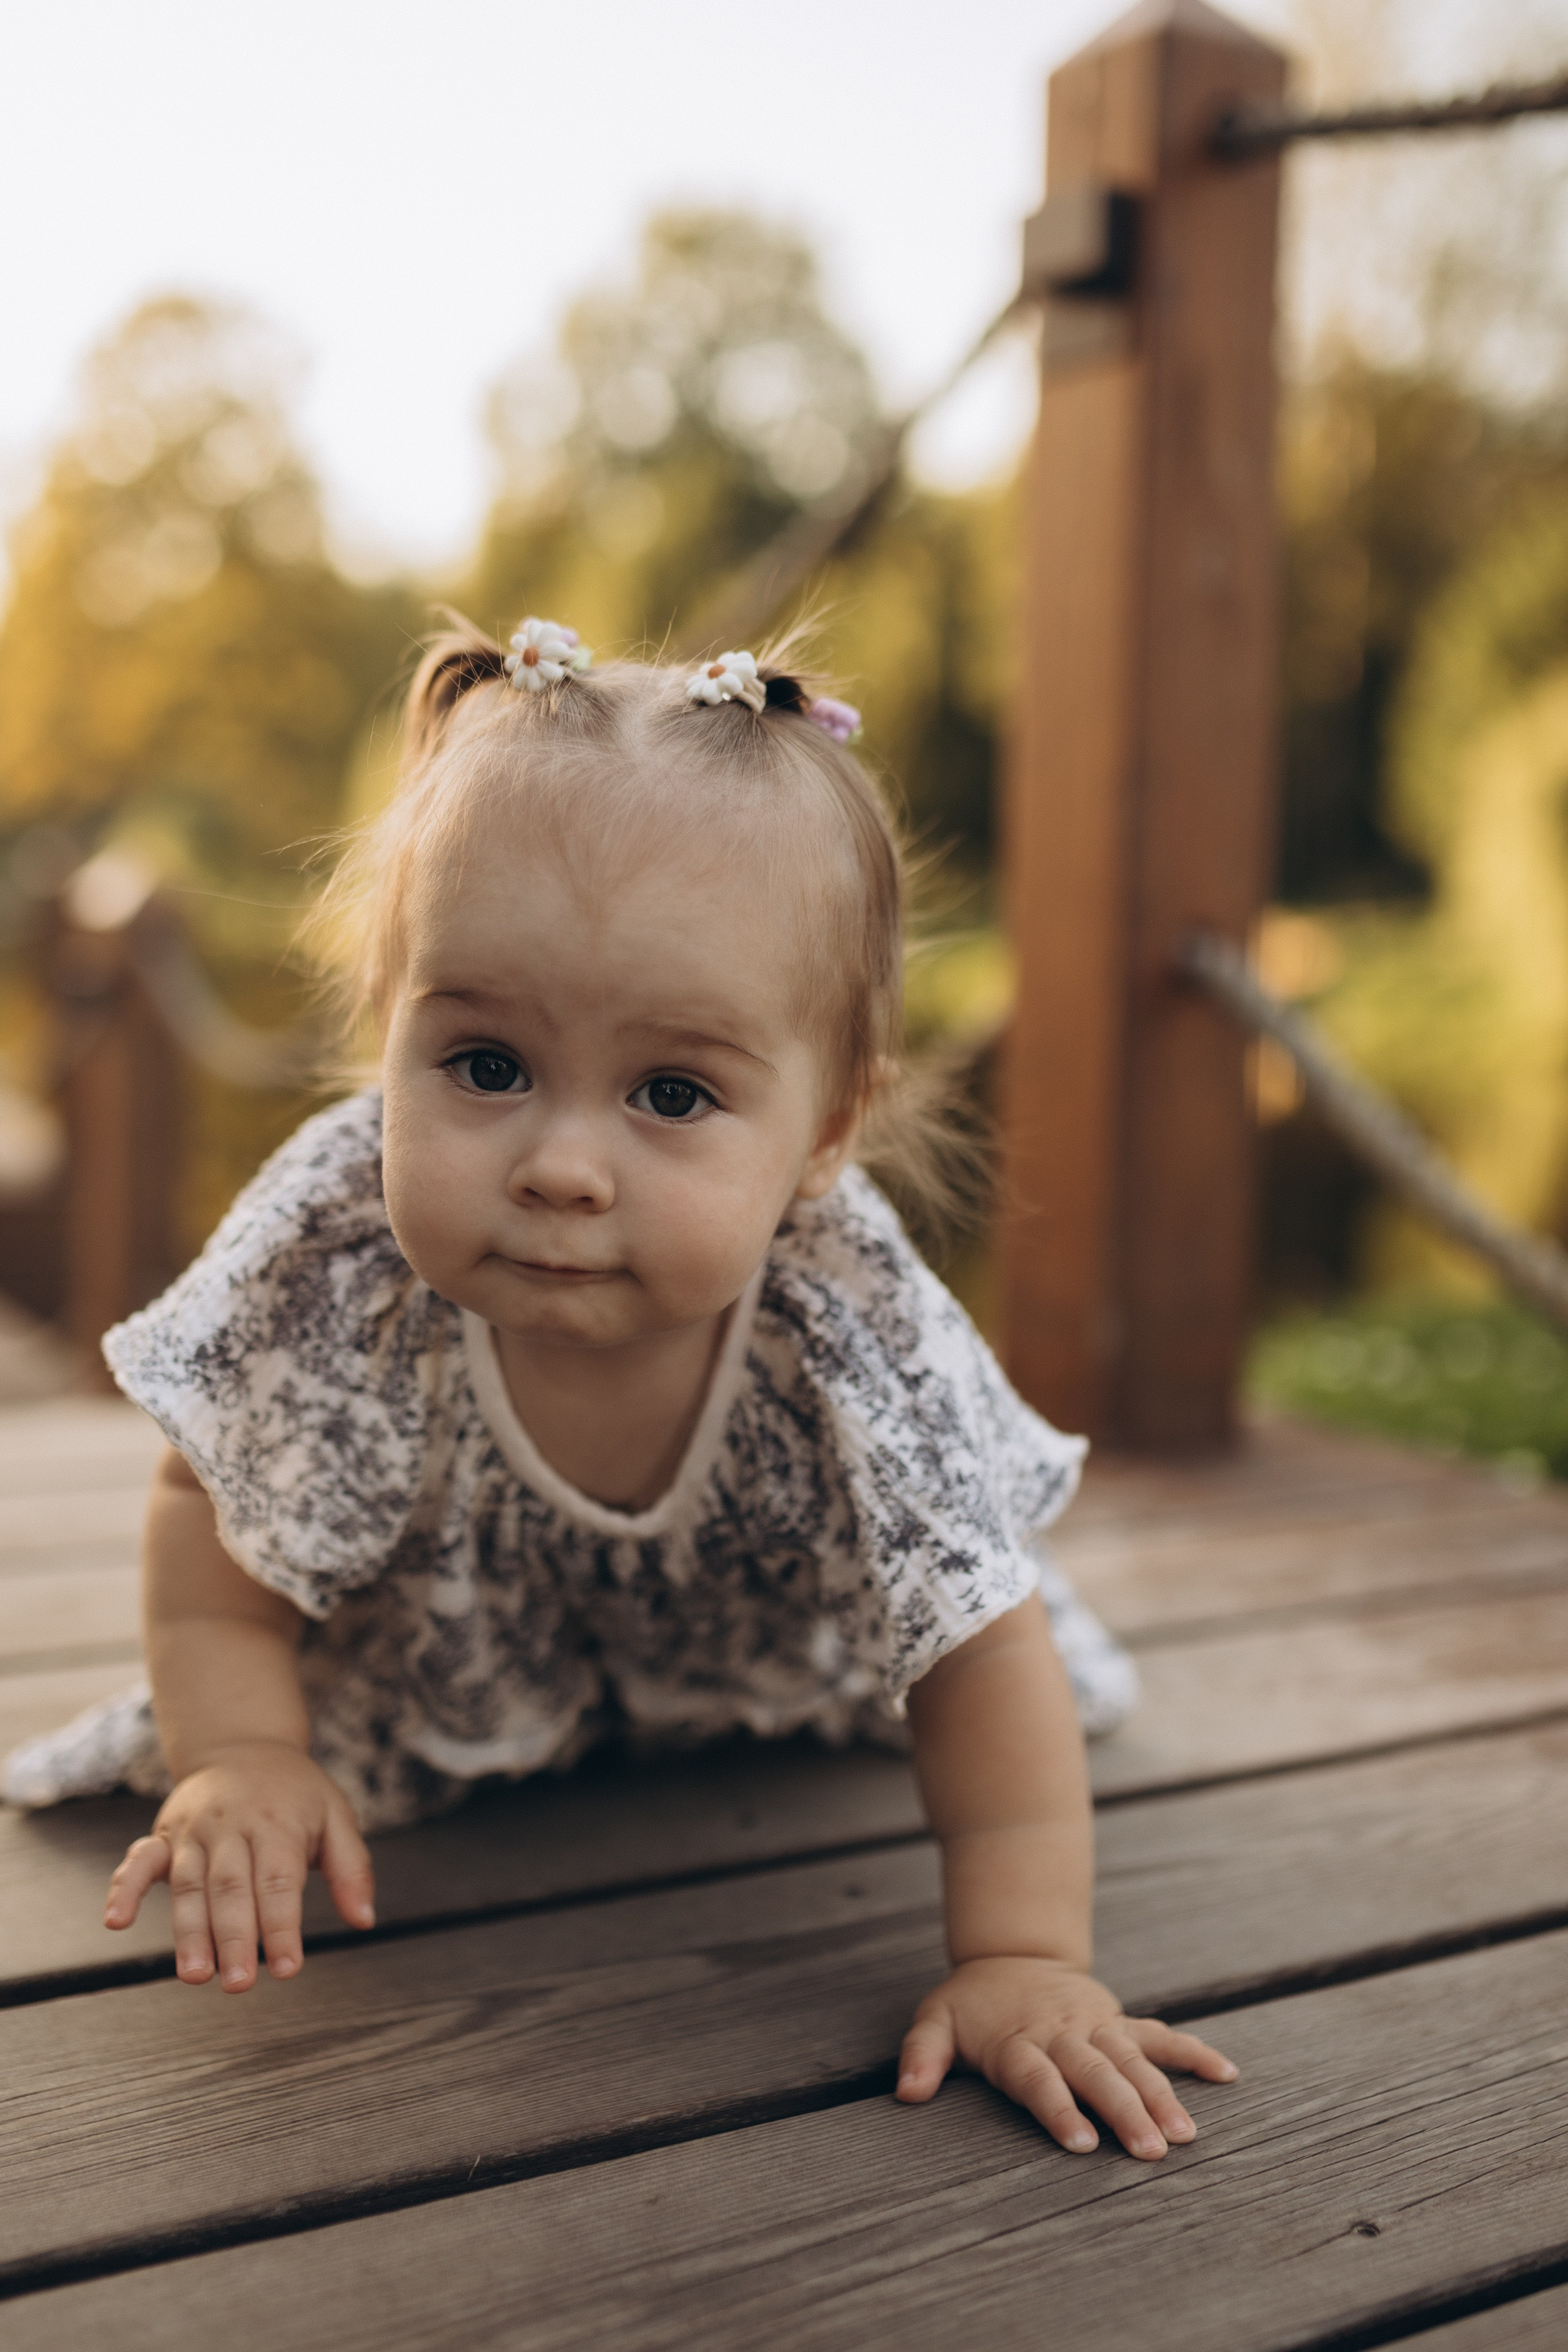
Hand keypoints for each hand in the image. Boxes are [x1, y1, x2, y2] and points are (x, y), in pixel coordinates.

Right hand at [104, 1741, 374, 1993]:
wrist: (243, 1744)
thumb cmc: (294, 1791)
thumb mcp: (336, 1815)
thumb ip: (351, 1867)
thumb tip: (364, 1919)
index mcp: (277, 1823)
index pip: (278, 1881)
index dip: (281, 1927)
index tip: (287, 1969)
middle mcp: (231, 1827)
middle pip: (231, 1888)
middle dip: (234, 1938)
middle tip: (238, 1984)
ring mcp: (194, 1832)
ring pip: (188, 1885)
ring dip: (188, 1932)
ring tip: (195, 1974)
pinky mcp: (164, 1835)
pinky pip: (138, 1860)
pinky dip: (124, 1888)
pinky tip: (115, 1921)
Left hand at [896, 1956, 1236, 2158]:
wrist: (1011, 1952)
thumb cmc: (972, 2002)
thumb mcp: (936, 2019)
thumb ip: (921, 2054)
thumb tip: (905, 2092)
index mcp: (1018, 2041)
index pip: (1039, 2079)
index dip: (1058, 2109)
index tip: (1081, 2143)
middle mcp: (1062, 2033)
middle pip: (1095, 2074)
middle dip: (1124, 2112)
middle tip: (1150, 2153)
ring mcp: (1095, 2024)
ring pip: (1133, 2060)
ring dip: (1162, 2095)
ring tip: (1186, 2134)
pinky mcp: (1118, 2019)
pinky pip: (1159, 2034)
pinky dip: (1192, 2052)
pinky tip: (1226, 2074)